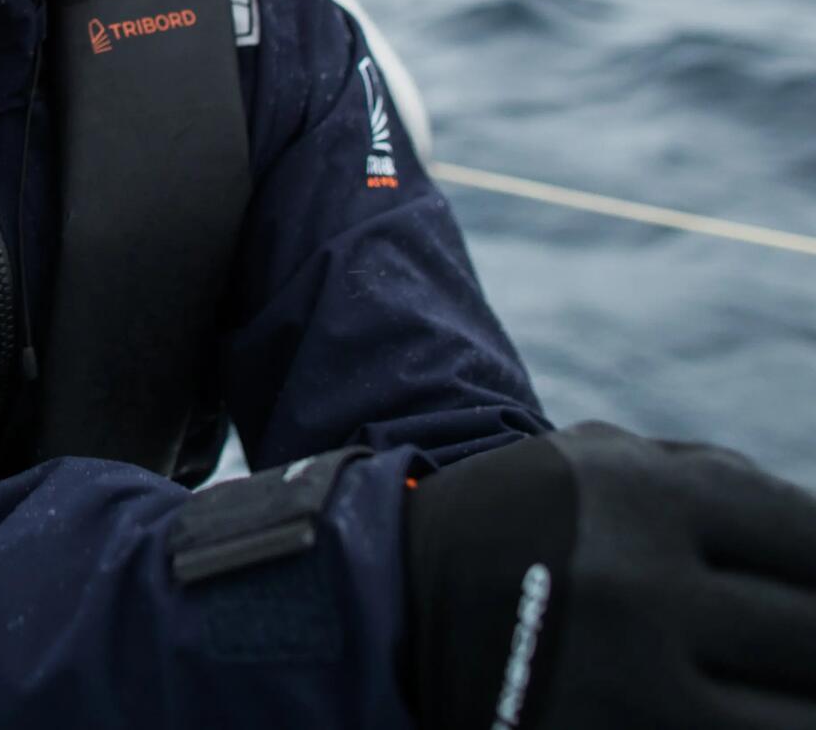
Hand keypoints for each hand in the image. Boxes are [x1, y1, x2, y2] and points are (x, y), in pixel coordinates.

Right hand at [404, 422, 815, 729]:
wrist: (394, 604)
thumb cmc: (531, 524)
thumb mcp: (604, 464)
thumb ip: (724, 485)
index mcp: (634, 496)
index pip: (809, 541)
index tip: (806, 588)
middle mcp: (631, 587)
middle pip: (810, 637)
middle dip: (806, 645)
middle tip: (782, 646)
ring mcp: (620, 684)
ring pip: (793, 721)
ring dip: (788, 702)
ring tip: (759, 684)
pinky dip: (743, 727)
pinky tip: (717, 709)